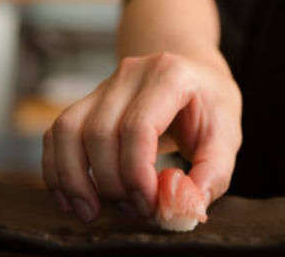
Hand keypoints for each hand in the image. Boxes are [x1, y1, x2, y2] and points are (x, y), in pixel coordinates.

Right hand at [42, 51, 241, 222]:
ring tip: (93, 212)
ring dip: (74, 180)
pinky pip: (57, 134)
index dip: (137, 173)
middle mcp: (132, 73)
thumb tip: (185, 209)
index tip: (149, 205)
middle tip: (135, 211)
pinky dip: (57, 169)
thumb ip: (213, 173)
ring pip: (68, 131)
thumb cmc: (210, 104)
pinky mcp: (87, 101)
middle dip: (111, 183)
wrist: (195, 73)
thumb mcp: (227, 135)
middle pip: (99, 132)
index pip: (138, 126)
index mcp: (171, 75)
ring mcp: (105, 84)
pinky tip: (73, 198)